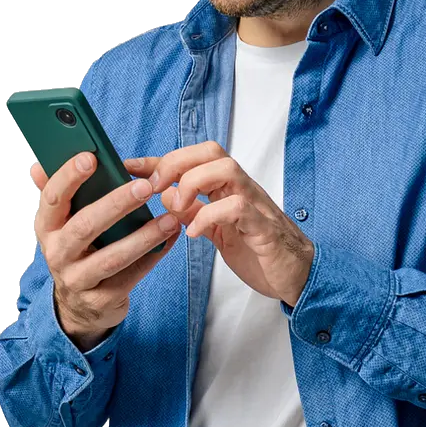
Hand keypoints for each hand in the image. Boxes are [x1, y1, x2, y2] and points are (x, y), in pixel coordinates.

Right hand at [30, 153, 180, 347]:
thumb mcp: (62, 225)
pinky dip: (153, 256)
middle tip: (145, 186)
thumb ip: (56, 194)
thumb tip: (38, 165)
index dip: (68, 177)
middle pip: (85, 226)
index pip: (52, 199)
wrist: (79, 307)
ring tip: (170, 219)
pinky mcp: (101, 299)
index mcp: (47, 228)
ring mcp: (78, 279)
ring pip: (112, 257)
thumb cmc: (77, 250)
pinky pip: (131, 276)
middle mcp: (57, 253)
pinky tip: (171, 238)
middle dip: (116, 204)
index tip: (90, 157)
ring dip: (144, 236)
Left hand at [123, 141, 313, 306]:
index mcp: (228, 188)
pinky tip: (193, 233)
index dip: (159, 159)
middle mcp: (242, 189)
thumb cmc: (259, 250)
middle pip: (212, 151)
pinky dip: (209, 215)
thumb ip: (194, 211)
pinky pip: (238, 207)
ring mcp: (255, 205)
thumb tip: (165, 195)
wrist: (296, 275)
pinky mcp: (263, 227)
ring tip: (177, 210)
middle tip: (154, 189)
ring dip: (193, 184)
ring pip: (227, 168)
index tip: (128, 165)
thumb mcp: (217, 230)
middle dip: (176, 163)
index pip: (193, 159)